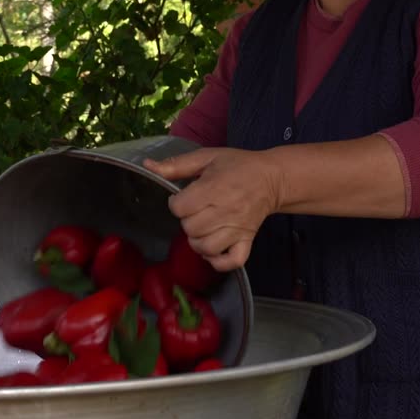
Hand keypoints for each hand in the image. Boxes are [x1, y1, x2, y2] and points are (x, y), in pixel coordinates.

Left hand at [143, 147, 283, 271]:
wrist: (272, 178)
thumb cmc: (238, 166)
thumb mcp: (207, 157)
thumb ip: (176, 165)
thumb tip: (148, 166)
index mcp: (214, 188)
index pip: (180, 208)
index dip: (176, 203)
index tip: (184, 198)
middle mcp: (226, 211)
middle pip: (190, 228)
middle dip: (187, 220)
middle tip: (196, 211)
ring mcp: (238, 228)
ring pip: (206, 247)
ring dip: (198, 241)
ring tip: (202, 229)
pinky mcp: (247, 240)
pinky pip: (231, 261)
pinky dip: (218, 261)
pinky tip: (212, 250)